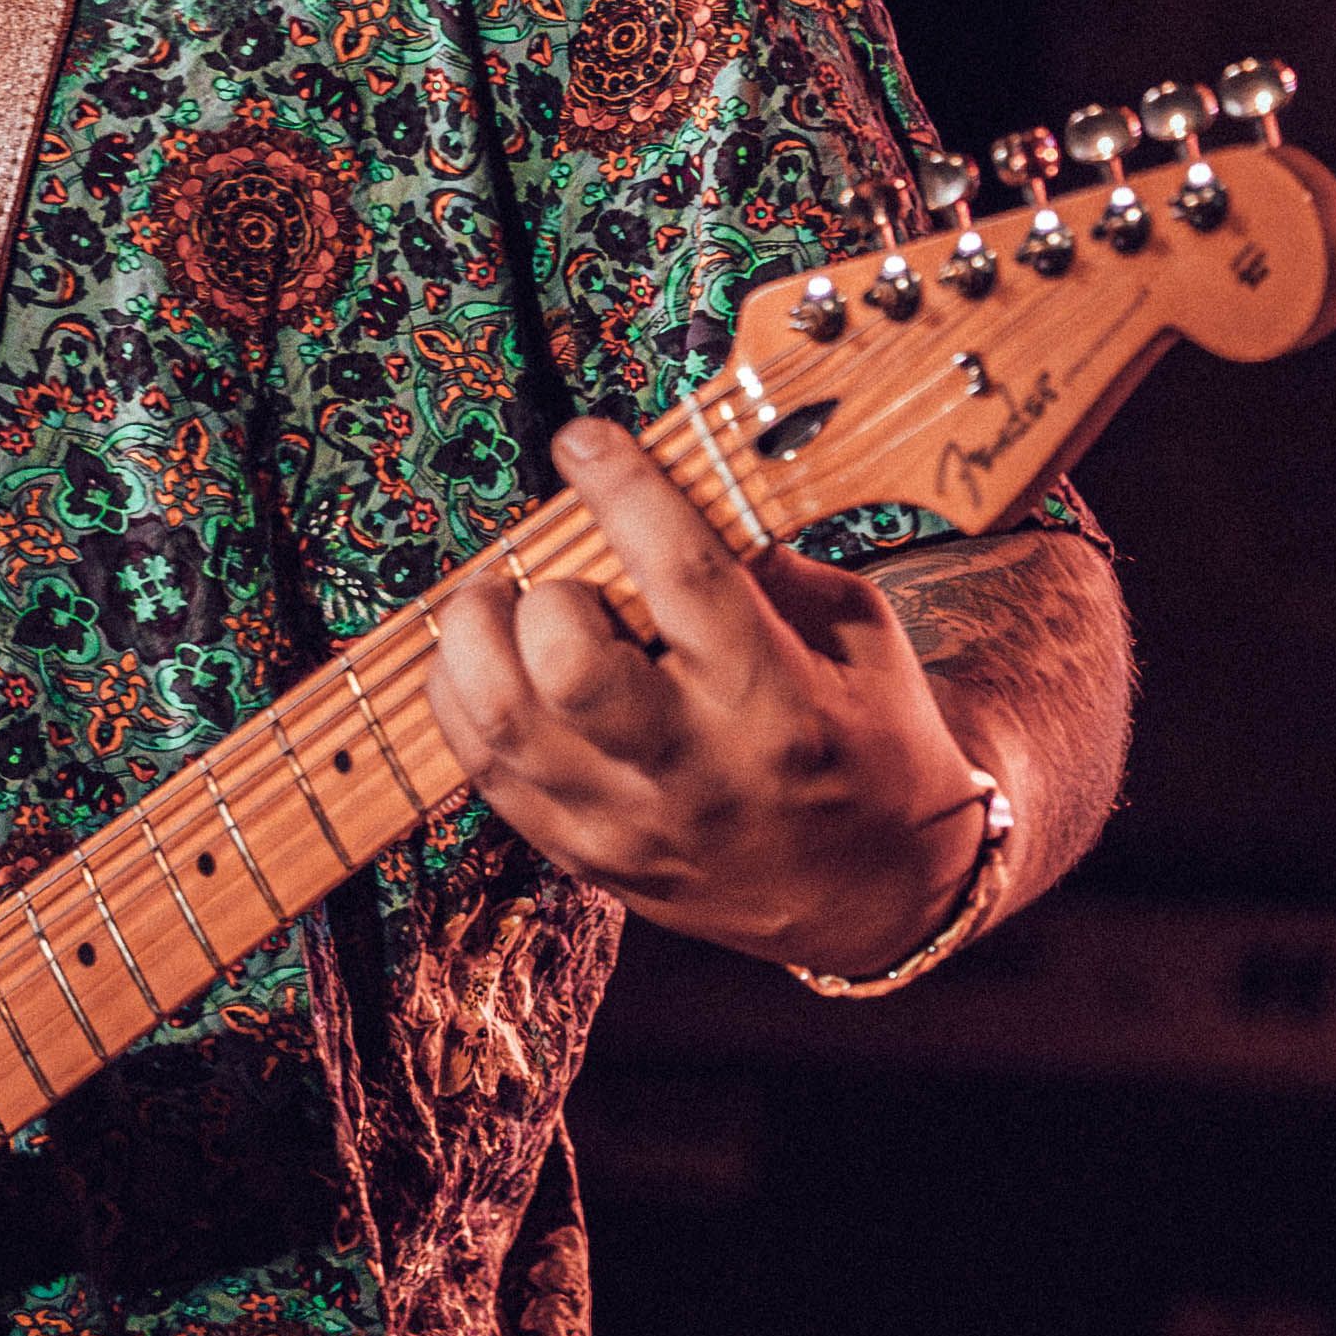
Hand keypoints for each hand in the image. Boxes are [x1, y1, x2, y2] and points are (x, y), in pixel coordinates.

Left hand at [420, 416, 998, 975]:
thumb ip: (770, 566)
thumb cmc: (868, 745)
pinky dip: (465, 695)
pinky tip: (496, 664)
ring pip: (499, 718)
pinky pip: (480, 766)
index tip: (585, 440)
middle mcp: (692, 770)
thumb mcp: (857, 639)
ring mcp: (625, 823)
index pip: (683, 575)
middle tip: (560, 575)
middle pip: (567, 665)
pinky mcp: (579, 854)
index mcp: (776, 703)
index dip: (622, 488)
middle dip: (545, 591)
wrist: (870, 895)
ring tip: (505, 606)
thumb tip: (673, 488)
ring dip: (479, 637)